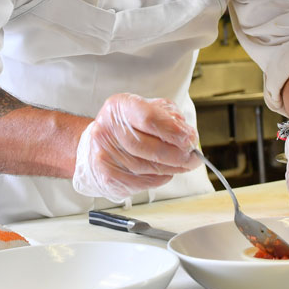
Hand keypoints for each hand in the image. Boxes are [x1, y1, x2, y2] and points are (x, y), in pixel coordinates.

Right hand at [72, 93, 200, 201]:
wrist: (96, 146)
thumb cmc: (128, 127)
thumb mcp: (149, 109)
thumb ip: (170, 118)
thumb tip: (187, 136)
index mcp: (120, 107)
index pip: (149, 118)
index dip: (173, 131)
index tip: (190, 138)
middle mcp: (108, 129)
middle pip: (149, 147)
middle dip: (177, 154)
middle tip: (192, 157)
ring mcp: (105, 154)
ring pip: (147, 167)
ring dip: (172, 168)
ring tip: (183, 165)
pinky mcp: (107, 176)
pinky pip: (141, 182)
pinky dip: (159, 179)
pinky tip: (165, 172)